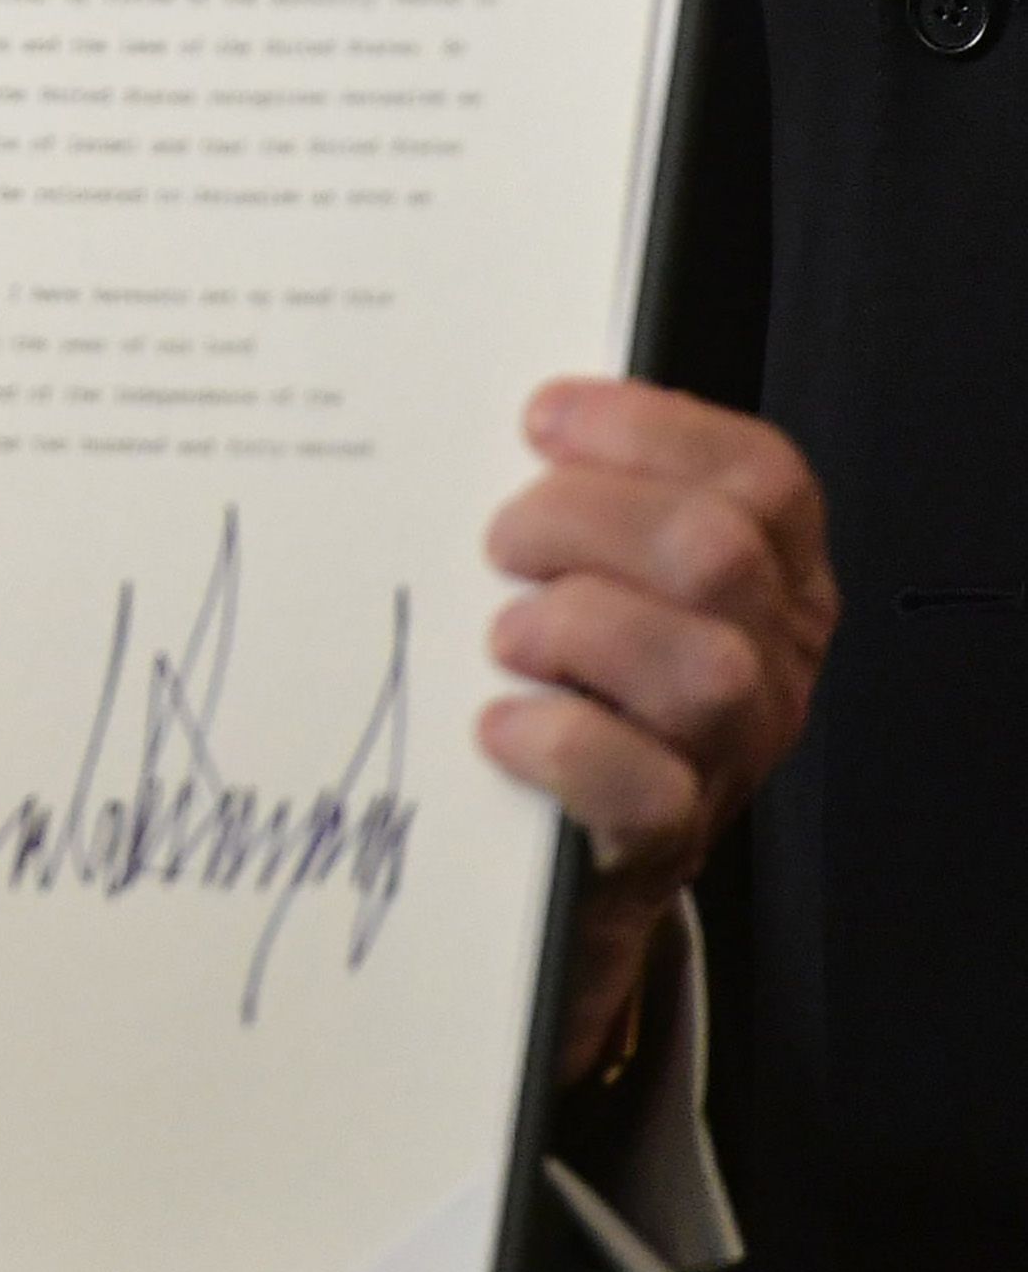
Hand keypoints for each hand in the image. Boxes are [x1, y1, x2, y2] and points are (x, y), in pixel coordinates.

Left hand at [480, 379, 832, 1085]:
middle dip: (583, 522)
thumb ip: (581, 502)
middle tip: (500, 544)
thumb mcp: (597, 574)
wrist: (563, 851)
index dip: (651, 430)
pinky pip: (642, 786)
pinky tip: (498, 724)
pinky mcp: (669, 839)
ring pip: (703, 668)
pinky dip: (556, 742)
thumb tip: (499, 422)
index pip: (760, 475)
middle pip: (717, 553)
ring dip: (576, 630)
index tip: (542, 420)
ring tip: (505, 638)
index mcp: (769, 572)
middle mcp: (772, 655)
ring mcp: (731, 751)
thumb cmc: (570, 680)